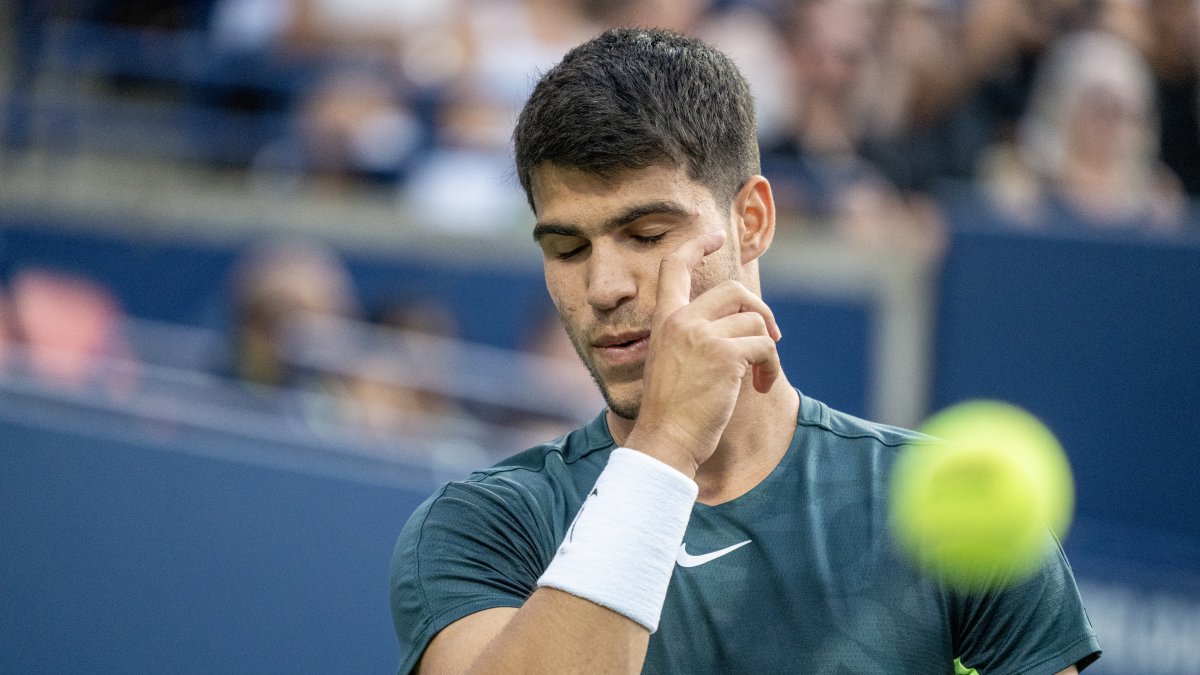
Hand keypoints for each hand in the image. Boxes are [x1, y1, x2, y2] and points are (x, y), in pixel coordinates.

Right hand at [624, 229, 781, 476]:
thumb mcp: (671, 363)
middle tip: (772, 338)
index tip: (716, 235)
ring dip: (768, 351)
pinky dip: (772, 367)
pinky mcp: (725, 354)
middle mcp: (682, 320)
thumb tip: (739, 326)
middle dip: (760, 312)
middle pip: (735, 290)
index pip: (675, 266)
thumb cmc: (670, 411)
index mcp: (664, 319)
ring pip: (755, 323)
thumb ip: (694, 338)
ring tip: (760, 378)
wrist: (665, 440)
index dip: (697, 244)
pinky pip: (765, 347)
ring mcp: (703, 335)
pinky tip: (761, 387)